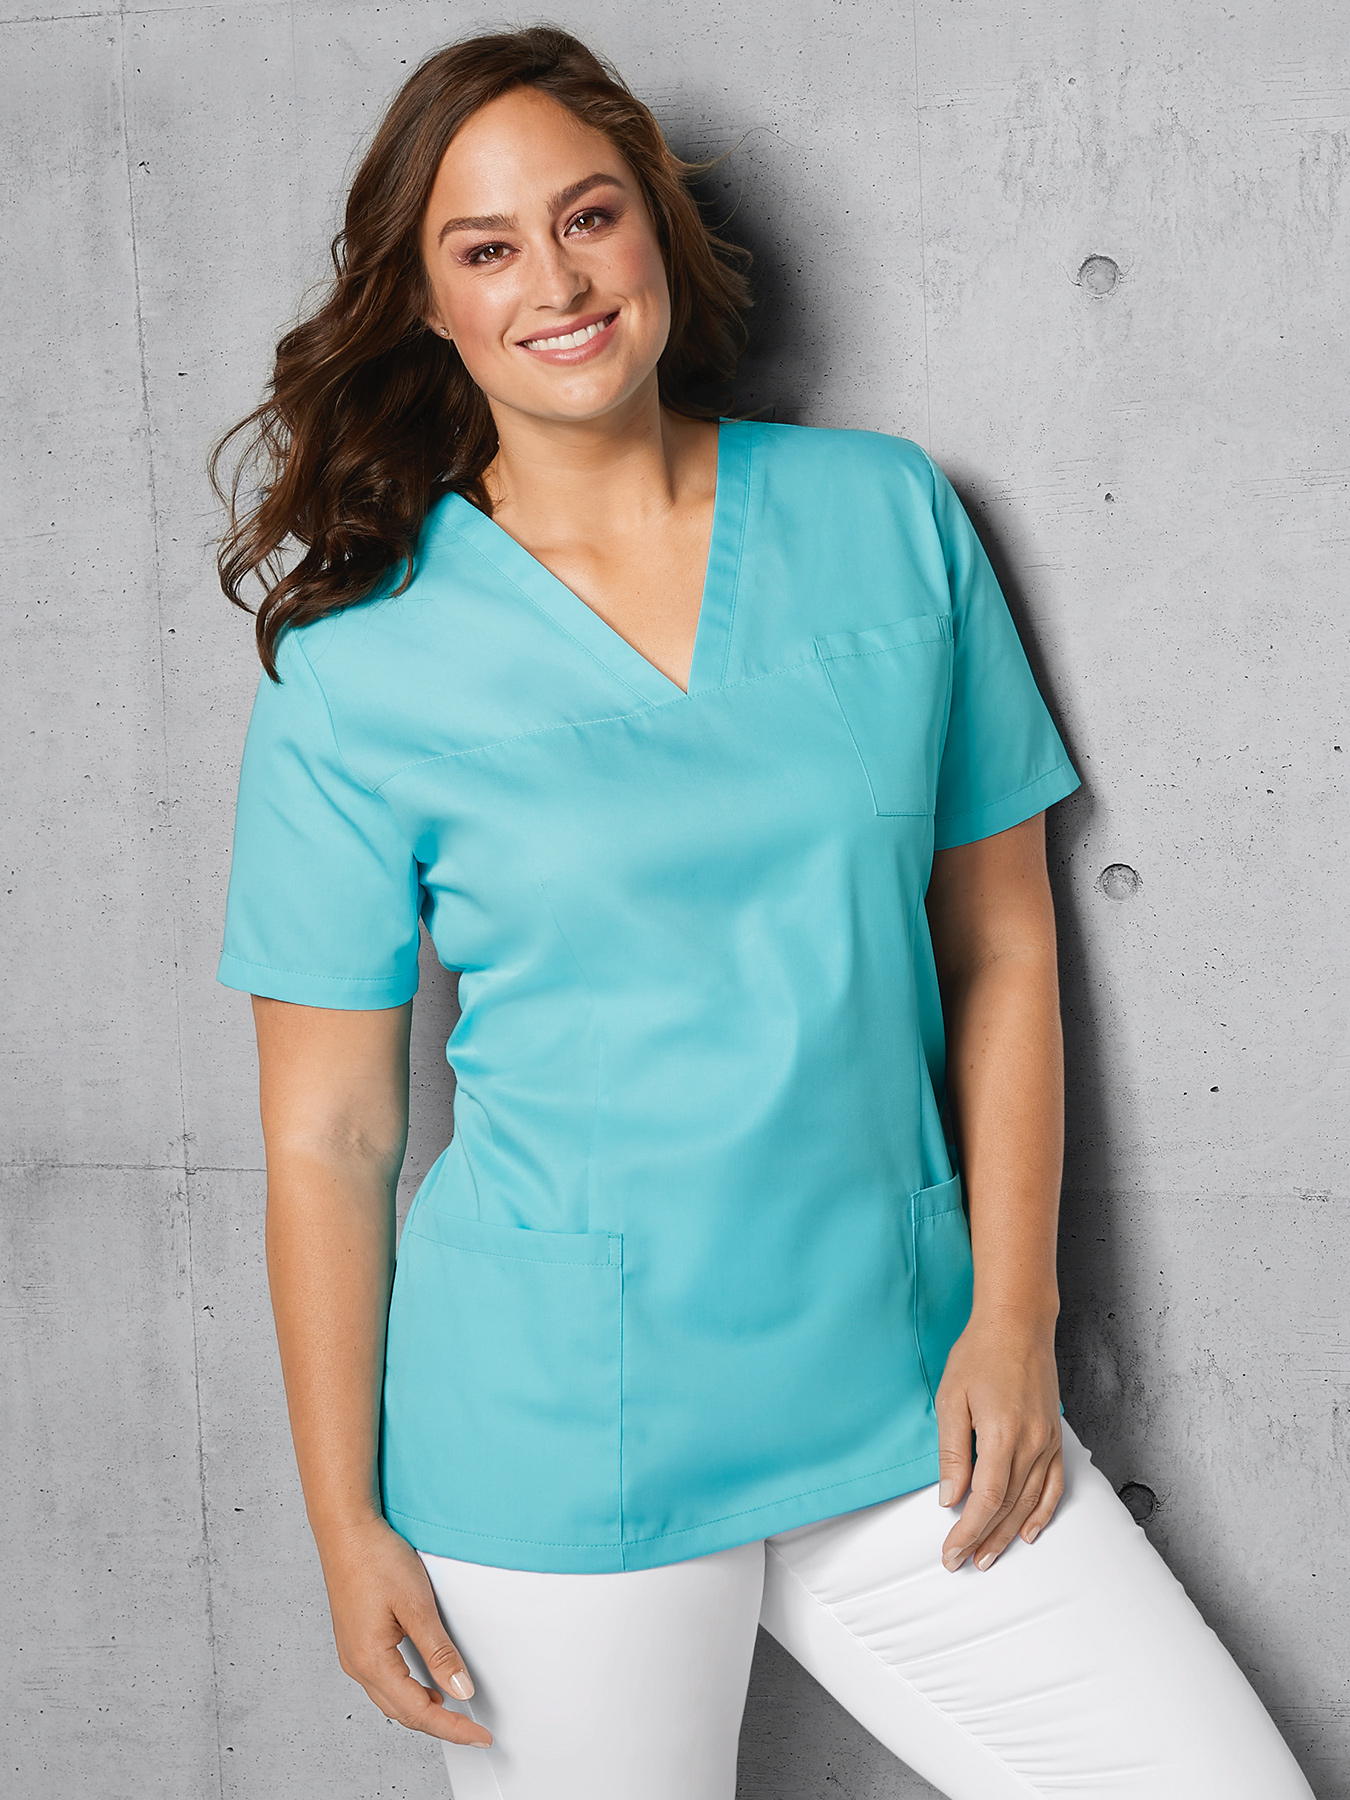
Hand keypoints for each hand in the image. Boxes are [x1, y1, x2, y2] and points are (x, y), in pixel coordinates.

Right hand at [313, 1514, 492, 1746]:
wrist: (346, 1530)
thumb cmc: (375, 1558)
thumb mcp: (416, 1604)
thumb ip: (439, 1652)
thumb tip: (460, 1690)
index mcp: (371, 1661)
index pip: (418, 1712)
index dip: (453, 1728)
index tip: (480, 1737)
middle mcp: (357, 1665)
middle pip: (404, 1713)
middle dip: (441, 1727)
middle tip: (474, 1733)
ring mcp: (353, 1655)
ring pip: (392, 1701)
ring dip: (423, 1712)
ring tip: (455, 1715)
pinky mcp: (356, 1642)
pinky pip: (384, 1683)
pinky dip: (408, 1693)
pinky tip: (425, 1686)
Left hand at [933, 1309, 1063, 1572]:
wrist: (1017, 1324)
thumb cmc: (979, 1354)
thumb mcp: (951, 1399)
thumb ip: (952, 1452)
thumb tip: (949, 1498)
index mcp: (1002, 1434)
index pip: (985, 1500)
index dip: (967, 1531)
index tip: (950, 1552)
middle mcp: (1031, 1443)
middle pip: (1008, 1507)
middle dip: (984, 1540)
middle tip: (962, 1562)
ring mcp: (1048, 1441)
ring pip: (1031, 1502)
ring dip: (1009, 1534)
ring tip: (989, 1556)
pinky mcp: (1055, 1437)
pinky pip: (1054, 1484)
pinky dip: (1043, 1512)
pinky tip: (1029, 1531)